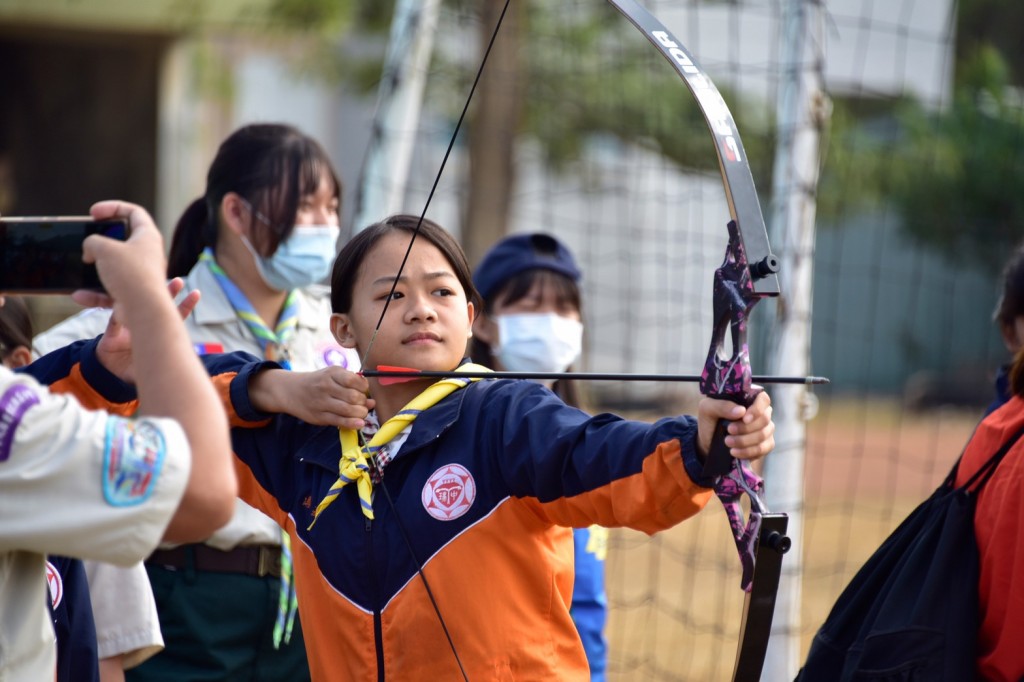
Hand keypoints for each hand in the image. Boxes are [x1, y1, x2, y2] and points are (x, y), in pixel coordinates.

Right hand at [71, 201, 168, 310]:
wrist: (144, 310)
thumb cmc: (130, 274)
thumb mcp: (105, 248)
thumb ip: (92, 241)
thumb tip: (90, 250)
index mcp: (147, 237)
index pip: (134, 212)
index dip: (113, 207)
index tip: (93, 213)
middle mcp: (147, 255)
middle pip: (123, 239)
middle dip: (102, 240)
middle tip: (88, 241)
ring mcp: (140, 275)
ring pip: (113, 266)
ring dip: (95, 267)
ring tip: (84, 266)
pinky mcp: (132, 293)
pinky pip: (109, 290)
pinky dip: (94, 293)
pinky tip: (79, 295)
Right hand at [91, 278, 200, 382]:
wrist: (110, 371)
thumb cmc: (135, 367)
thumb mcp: (152, 370)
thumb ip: (164, 369)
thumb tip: (185, 372)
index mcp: (156, 333)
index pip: (175, 317)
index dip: (185, 306)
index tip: (196, 293)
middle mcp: (143, 326)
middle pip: (157, 306)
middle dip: (168, 293)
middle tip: (179, 281)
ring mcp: (127, 327)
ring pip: (135, 308)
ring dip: (141, 297)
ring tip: (150, 283)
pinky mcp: (111, 333)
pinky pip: (114, 322)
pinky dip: (118, 315)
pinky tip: (123, 305)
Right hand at [251, 367, 374, 429]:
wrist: (292, 391)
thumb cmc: (319, 382)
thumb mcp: (333, 375)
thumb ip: (352, 384)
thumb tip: (372, 400)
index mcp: (332, 373)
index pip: (354, 380)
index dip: (364, 387)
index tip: (363, 390)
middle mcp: (326, 387)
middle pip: (353, 397)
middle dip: (363, 402)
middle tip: (363, 404)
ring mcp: (321, 402)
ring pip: (348, 410)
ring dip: (361, 413)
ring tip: (362, 413)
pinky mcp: (319, 416)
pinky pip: (339, 421)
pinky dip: (352, 424)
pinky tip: (360, 424)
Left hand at [696, 390, 773, 460]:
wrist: (709, 442)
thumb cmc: (710, 420)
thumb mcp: (708, 409)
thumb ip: (722, 406)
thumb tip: (741, 411)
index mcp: (750, 399)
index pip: (763, 399)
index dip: (757, 409)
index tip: (745, 419)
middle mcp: (761, 413)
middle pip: (764, 419)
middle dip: (745, 428)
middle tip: (729, 430)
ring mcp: (765, 429)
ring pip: (763, 435)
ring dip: (744, 441)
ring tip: (727, 442)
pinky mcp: (765, 445)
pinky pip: (763, 449)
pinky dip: (748, 452)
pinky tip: (734, 452)